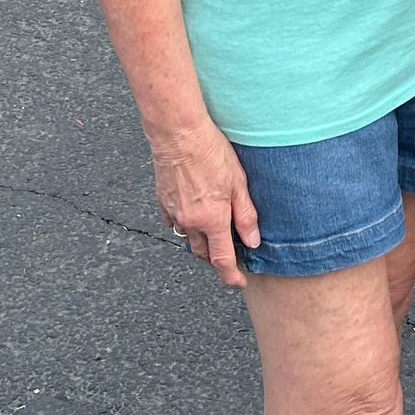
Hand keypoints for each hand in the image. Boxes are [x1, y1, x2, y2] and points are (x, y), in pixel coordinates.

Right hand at [149, 117, 260, 287]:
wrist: (178, 134)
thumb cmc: (210, 152)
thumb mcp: (238, 183)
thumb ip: (246, 215)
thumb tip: (252, 242)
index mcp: (212, 220)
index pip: (222, 260)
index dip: (231, 276)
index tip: (238, 281)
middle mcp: (190, 222)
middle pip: (203, 253)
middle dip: (216, 258)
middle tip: (229, 251)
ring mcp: (174, 213)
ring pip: (187, 239)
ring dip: (200, 242)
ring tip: (213, 231)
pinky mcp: (163, 201)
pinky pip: (174, 222)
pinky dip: (184, 225)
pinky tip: (193, 213)